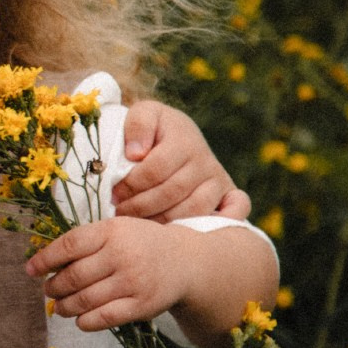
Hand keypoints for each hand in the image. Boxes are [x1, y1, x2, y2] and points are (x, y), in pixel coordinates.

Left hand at [25, 217, 192, 330]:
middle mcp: (122, 255)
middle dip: (53, 287)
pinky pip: (103, 318)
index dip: (45, 260)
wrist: (185, 262)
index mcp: (112, 231)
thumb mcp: (116, 230)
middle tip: (48, 291)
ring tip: (59, 306)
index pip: (69, 245)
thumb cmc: (139, 244)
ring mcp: (133, 282)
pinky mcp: (141, 305)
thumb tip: (43, 264)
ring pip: (85, 299)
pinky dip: (85, 321)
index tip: (30, 270)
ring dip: (64, 306)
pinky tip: (79, 318)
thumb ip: (85, 243)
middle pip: (73, 276)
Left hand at [114, 100, 248, 220]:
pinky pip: (235, 210)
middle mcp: (206, 160)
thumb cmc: (154, 129)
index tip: (113, 193)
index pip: (156, 169)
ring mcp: (219, 179)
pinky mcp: (228, 195)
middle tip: (120, 213)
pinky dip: (219, 222)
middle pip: (172, 192)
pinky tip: (189, 232)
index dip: (131, 184)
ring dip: (163, 221)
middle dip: (140, 206)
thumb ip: (137, 125)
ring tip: (139, 225)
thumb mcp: (143, 114)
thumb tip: (136, 153)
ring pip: (194, 209)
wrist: (175, 134)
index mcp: (184, 140)